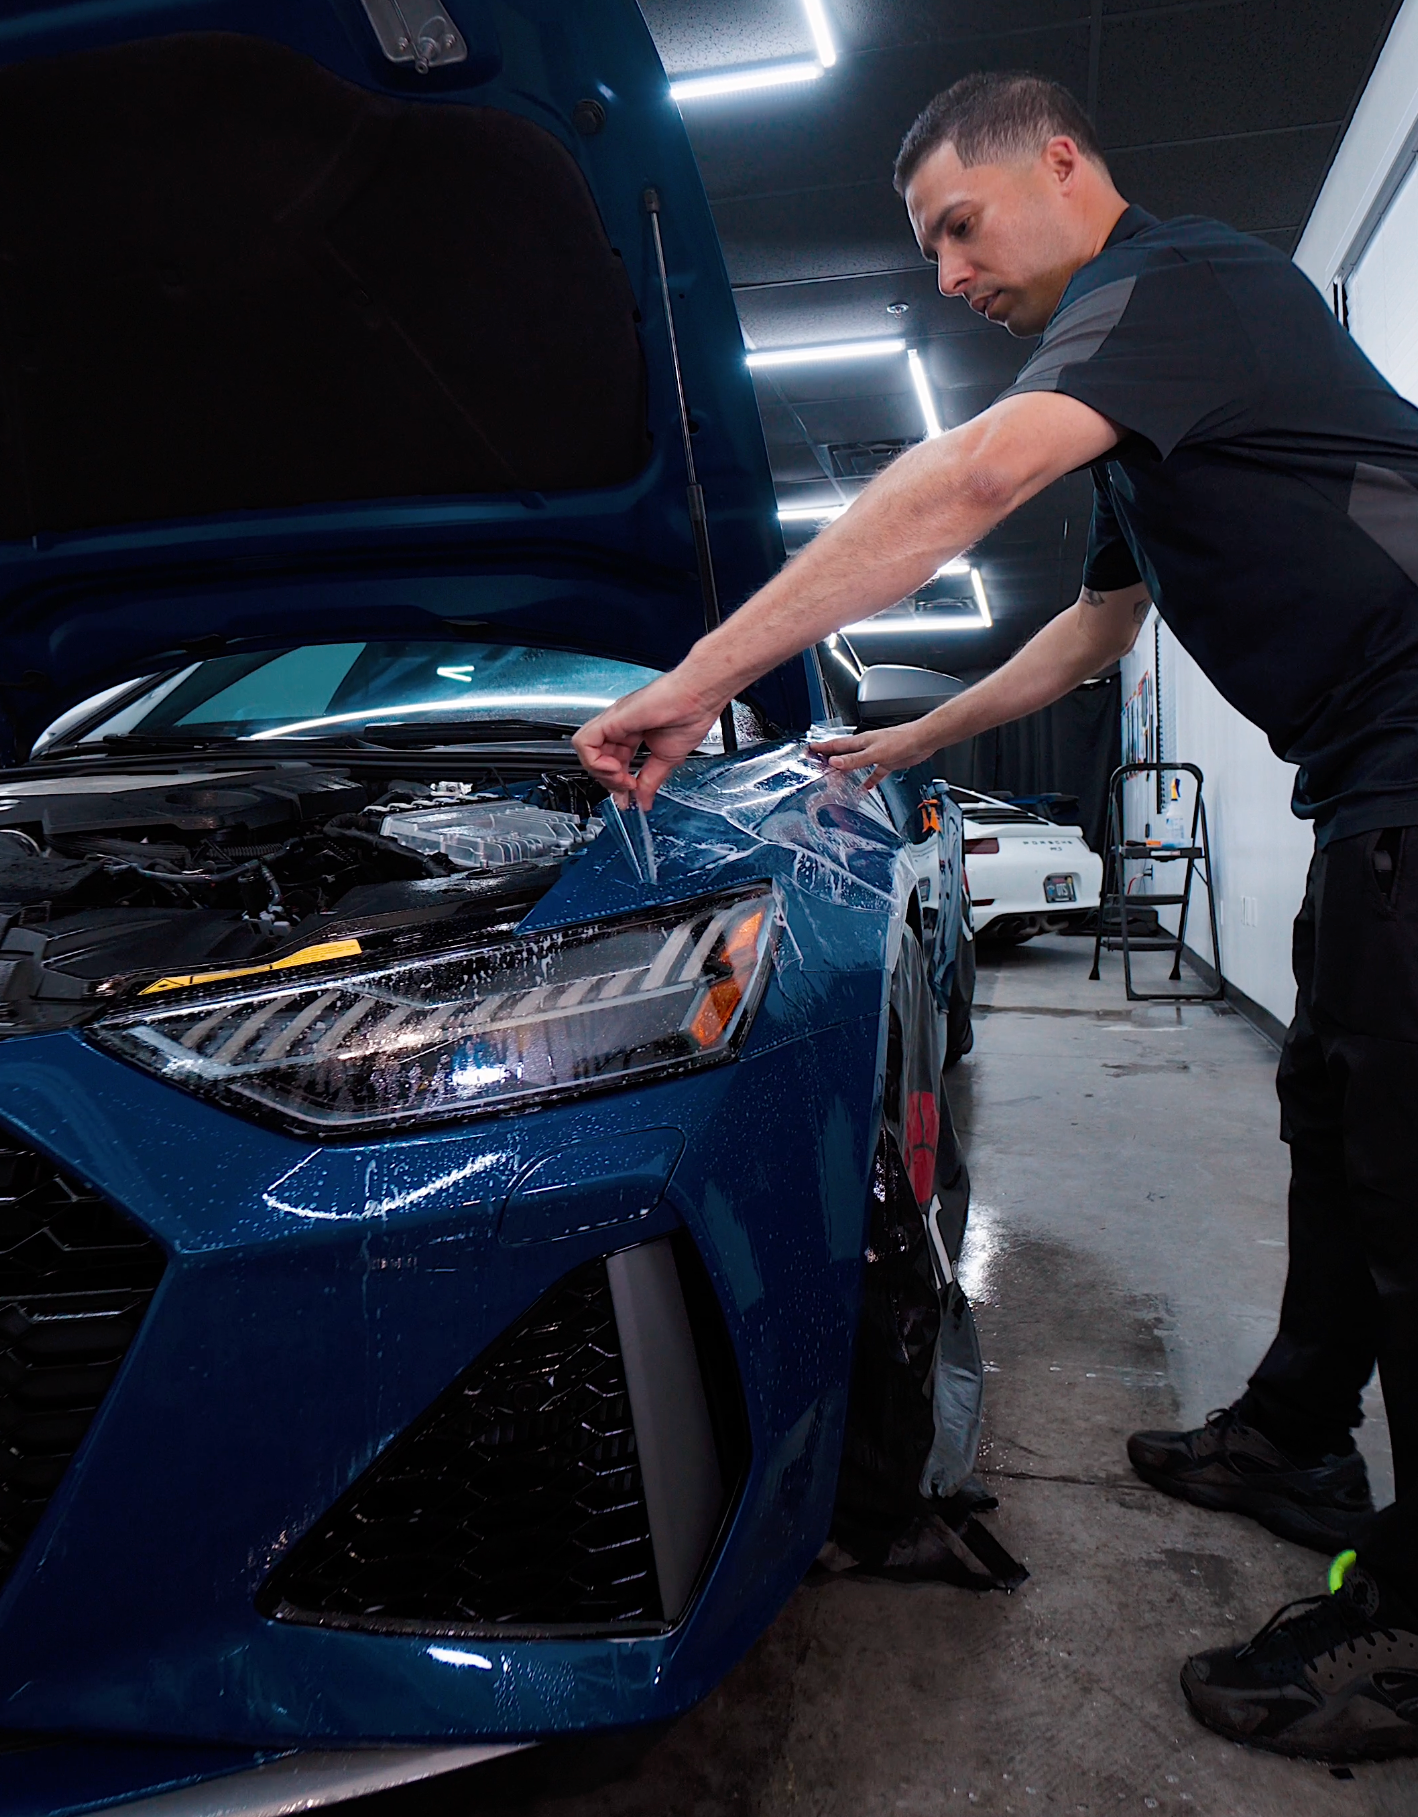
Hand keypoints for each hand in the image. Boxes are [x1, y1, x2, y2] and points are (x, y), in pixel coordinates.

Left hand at [573, 672, 724, 806]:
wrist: (698, 699)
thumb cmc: (689, 716)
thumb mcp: (666, 760)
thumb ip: (650, 782)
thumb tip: (643, 802)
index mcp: (630, 734)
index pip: (611, 763)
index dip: (617, 783)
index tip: (630, 796)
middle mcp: (618, 727)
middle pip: (596, 760)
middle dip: (610, 782)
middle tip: (629, 788)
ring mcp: (613, 722)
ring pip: (585, 751)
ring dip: (602, 773)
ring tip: (623, 778)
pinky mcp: (611, 719)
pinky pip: (585, 742)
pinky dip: (595, 761)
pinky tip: (616, 768)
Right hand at [808, 717, 944, 787]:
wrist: (922, 740)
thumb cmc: (902, 740)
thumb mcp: (875, 753)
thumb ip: (854, 759)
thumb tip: (835, 763)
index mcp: (861, 742)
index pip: (836, 744)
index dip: (822, 747)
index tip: (810, 749)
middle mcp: (867, 747)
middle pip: (844, 754)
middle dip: (830, 759)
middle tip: (818, 764)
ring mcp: (877, 755)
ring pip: (857, 764)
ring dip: (847, 770)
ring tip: (836, 778)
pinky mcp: (887, 762)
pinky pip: (874, 773)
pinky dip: (868, 780)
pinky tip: (865, 787)